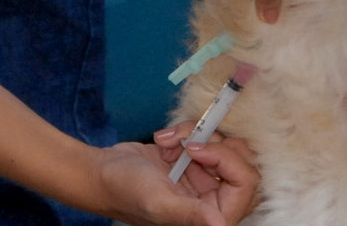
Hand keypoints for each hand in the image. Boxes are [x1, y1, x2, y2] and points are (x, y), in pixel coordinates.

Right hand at [98, 130, 257, 225]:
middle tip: (187, 142)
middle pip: (241, 161)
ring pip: (223, 144)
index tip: (195, 149)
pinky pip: (206, 137)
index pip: (245, 184)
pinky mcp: (193, 161)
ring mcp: (203, 179)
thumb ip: (190, 213)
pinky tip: (163, 141)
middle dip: (214, 144)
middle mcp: (212, 200)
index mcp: (212, 216)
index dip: (226, 160)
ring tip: (169, 141)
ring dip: (196, 135)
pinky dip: (185, 131)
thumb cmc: (124, 190)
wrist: (100, 171)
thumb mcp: (158, 201)